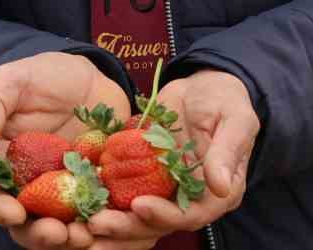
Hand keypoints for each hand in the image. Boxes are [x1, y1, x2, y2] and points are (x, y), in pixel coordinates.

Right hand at [0, 53, 128, 245]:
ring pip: (65, 226)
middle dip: (41, 236)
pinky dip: (106, 222)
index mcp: (7, 166)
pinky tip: (114, 221)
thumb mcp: (13, 80)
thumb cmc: (43, 77)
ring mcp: (68, 191)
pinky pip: (101, 212)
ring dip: (72, 238)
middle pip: (30, 223)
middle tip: (59, 234)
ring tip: (86, 236)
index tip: (15, 215)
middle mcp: (35, 187)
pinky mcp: (99, 189)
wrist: (88, 76)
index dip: (1, 210)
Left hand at [84, 70, 258, 248]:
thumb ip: (227, 151)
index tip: (139, 205)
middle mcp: (189, 199)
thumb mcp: (235, 119)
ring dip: (110, 222)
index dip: (165, 215)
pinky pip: (120, 193)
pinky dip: (100, 198)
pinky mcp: (142, 177)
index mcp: (217, 193)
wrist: (202, 85)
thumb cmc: (225, 100)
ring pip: (135, 216)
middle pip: (157, 223)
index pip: (190, 215)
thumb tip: (220, 186)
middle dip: (127, 227)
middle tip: (97, 222)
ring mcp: (164, 190)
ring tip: (82, 223)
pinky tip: (76, 202)